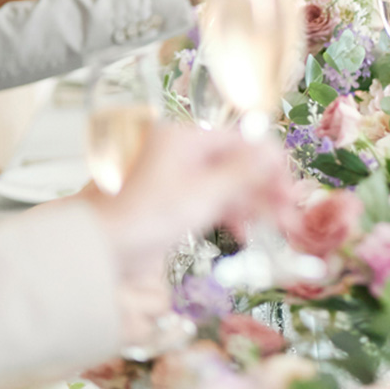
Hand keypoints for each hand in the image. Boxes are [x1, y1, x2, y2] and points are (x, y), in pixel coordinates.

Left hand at [92, 124, 291, 276]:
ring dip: (251, 204)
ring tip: (277, 227)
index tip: (292, 187)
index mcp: (184, 137)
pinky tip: (245, 232)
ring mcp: (173, 174)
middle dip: (265, 188)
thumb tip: (274, 153)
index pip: (241, 141)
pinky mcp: (168, 198)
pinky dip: (228, 212)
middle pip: (235, 163)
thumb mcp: (204, 195)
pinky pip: (208, 197)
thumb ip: (244, 173)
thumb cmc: (145, 218)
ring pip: (224, 183)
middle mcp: (179, 150)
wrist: (97, 251)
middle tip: (291, 213)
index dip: (271, 165)